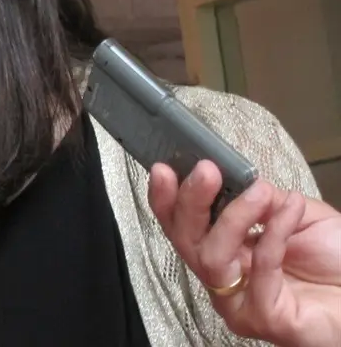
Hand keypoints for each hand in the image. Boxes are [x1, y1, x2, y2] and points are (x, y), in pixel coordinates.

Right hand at [149, 160, 340, 346]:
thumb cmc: (335, 260)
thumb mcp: (293, 212)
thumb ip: (262, 200)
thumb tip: (236, 180)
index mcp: (224, 251)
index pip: (181, 226)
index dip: (166, 199)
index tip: (165, 169)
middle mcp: (224, 279)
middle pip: (184, 241)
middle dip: (190, 201)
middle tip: (206, 171)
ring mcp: (240, 303)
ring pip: (211, 257)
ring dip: (234, 216)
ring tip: (261, 192)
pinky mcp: (265, 319)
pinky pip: (261, 270)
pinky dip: (274, 233)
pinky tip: (290, 209)